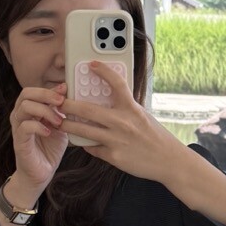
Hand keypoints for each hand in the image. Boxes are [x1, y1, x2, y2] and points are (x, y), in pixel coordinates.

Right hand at [8, 84, 70, 193]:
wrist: (42, 173)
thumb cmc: (50, 148)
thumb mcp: (60, 126)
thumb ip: (62, 112)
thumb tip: (71, 94)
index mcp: (29, 110)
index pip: (34, 90)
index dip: (50, 88)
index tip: (66, 89)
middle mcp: (20, 116)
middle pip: (26, 93)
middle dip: (46, 94)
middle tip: (62, 102)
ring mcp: (18, 128)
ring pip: (25, 107)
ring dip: (45, 111)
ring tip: (59, 121)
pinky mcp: (19, 141)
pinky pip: (25, 126)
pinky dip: (40, 126)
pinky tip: (50, 132)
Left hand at [60, 62, 182, 183]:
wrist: (168, 160)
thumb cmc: (155, 136)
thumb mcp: (142, 116)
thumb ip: (125, 108)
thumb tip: (107, 101)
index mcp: (132, 108)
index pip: (117, 83)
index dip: (103, 71)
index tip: (92, 65)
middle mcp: (123, 122)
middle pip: (87, 109)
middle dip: (67, 105)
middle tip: (57, 102)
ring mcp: (116, 140)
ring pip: (83, 131)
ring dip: (67, 126)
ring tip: (59, 123)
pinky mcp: (113, 156)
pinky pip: (92, 148)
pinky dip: (86, 144)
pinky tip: (82, 142)